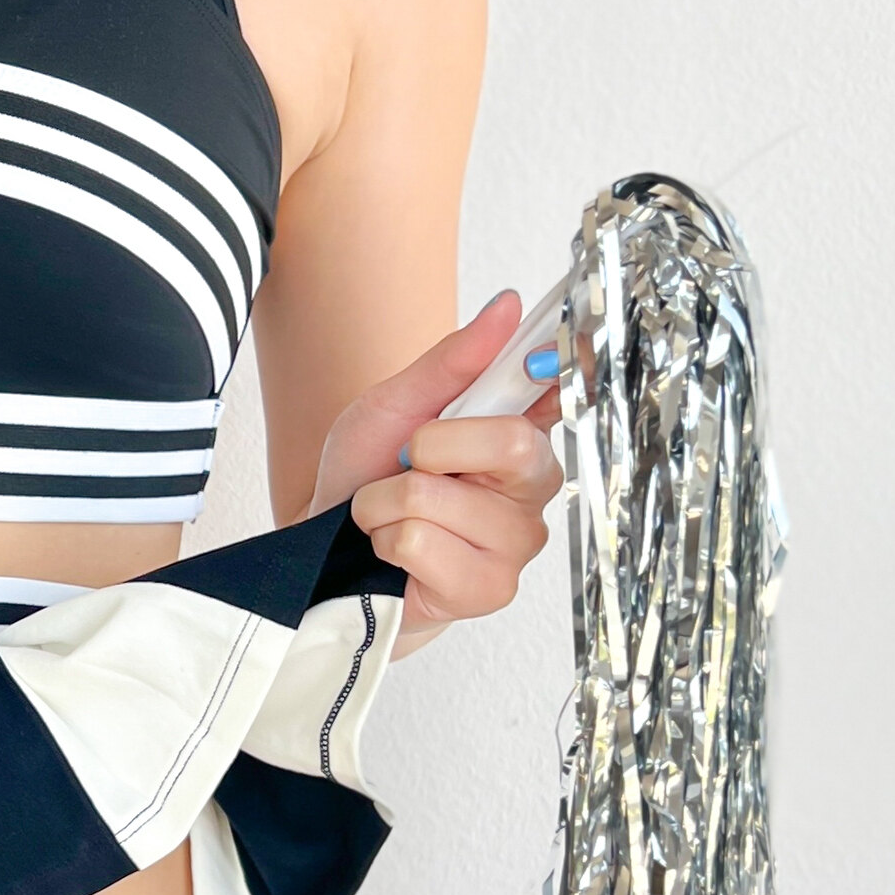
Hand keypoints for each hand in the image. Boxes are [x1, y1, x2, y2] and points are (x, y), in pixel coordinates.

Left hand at [311, 292, 563, 643]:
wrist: (326, 552)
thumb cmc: (367, 476)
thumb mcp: (395, 405)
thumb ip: (452, 361)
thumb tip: (508, 306)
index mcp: (523, 432)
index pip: (569, 393)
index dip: (562, 371)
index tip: (541, 355)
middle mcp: (535, 486)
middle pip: (511, 444)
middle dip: (430, 446)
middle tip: (408, 461)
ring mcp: (518, 542)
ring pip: (439, 499)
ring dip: (387, 502)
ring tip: (389, 512)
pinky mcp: (489, 588)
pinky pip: (420, 543)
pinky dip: (385, 539)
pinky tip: (393, 550)